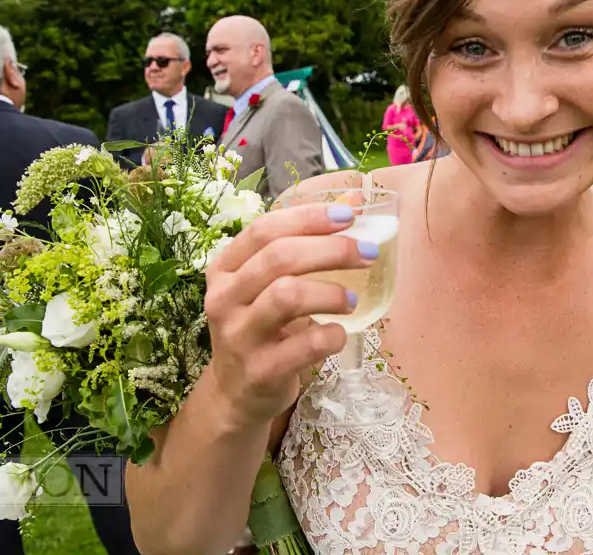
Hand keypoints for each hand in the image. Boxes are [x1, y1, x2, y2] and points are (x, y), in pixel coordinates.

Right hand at [203, 202, 371, 424]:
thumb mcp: (272, 282)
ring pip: (287, 296)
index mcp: (225, 268)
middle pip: (279, 258)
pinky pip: (304, 345)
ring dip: (331, 292)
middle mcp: (224, 298)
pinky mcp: (260, 371)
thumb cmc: (262, 325)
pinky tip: (340, 333)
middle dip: (332, 250)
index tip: (349, 215)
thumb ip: (308, 240)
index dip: (308, 218)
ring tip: (353, 300)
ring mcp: (238, 336)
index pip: (264, 229)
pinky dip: (332, 334)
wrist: (237, 394)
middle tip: (367, 253)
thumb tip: (354, 199)